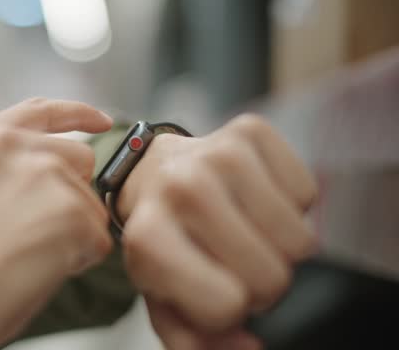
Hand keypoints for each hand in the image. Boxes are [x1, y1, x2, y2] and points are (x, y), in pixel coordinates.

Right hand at [0, 98, 114, 349]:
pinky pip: (98, 238)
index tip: (101, 120)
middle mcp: (15, 145)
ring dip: (73, 230)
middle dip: (73, 192)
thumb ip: (7, 166)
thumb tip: (57, 175)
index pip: (42, 110)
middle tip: (35, 230)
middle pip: (80, 157)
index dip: (78, 114)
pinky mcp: (71, 210)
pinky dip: (79, 258)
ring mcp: (45, 174)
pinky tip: (38, 268)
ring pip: (91, 202)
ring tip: (26, 253)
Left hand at [117, 115, 317, 349]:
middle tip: (234, 261)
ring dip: (280, 247)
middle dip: (261, 284)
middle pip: (269, 277)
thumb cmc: (164, 237)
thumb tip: (248, 348)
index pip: (225, 305)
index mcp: (148, 237)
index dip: (228, 310)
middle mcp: (180, 189)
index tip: (210, 287)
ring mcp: (216, 154)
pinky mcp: (249, 130)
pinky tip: (255, 199)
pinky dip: (291, 207)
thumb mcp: (162, 294)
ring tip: (245, 230)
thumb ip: (195, 338)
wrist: (156, 172)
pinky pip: (308, 195)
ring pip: (299, 241)